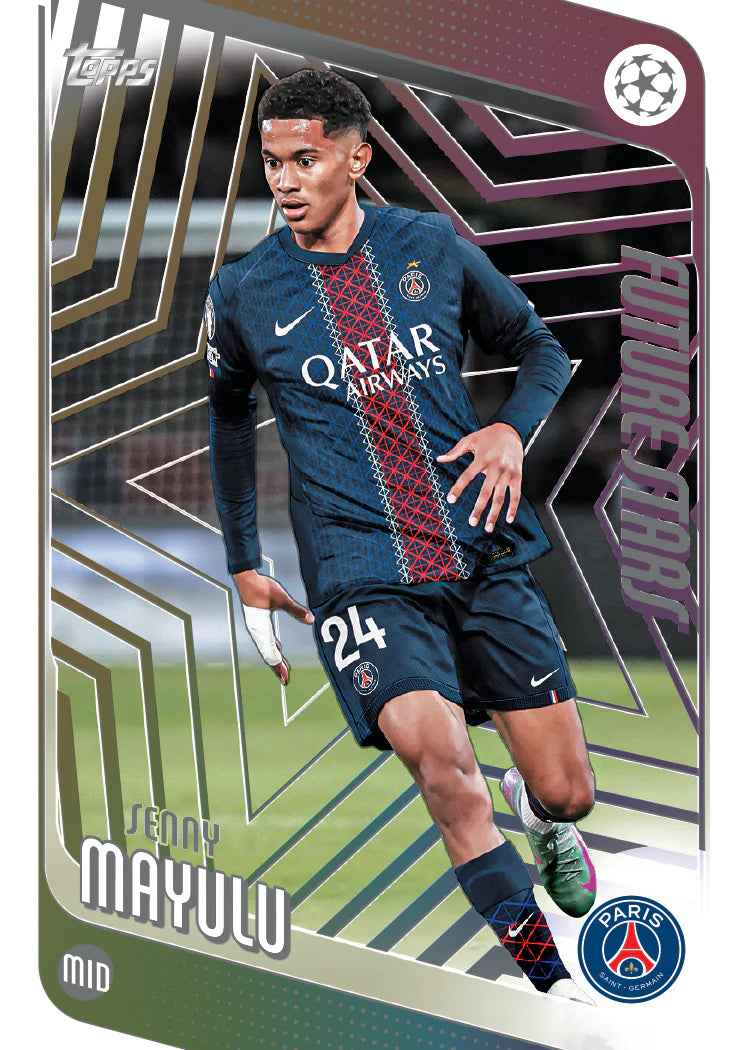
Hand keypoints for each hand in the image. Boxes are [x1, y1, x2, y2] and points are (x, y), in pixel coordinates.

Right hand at [233, 569, 313, 684]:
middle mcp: (257, 632)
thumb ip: (296, 610)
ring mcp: (255, 628)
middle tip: (285, 679)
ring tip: (282, 668)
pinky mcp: (256, 622)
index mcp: (262, 629)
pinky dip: (272, 646)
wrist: (246, 579)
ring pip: (266, 648)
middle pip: (268, 654)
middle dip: (277, 667)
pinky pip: (265, 639)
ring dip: (275, 657)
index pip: (272, 654)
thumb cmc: (262, 588)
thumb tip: (311, 619)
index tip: (285, 678)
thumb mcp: (282, 599)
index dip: (279, 667)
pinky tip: (279, 647)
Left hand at [437, 422, 522, 530]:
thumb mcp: (470, 440)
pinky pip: (515, 494)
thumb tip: (439, 459)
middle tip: (472, 522)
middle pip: (486, 492)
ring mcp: (507, 473)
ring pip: (500, 497)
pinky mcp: (517, 475)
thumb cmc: (488, 436)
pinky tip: (508, 519)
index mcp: (482, 459)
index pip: (467, 476)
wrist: (511, 431)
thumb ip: (455, 451)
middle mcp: (495, 467)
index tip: (450, 500)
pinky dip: (513, 507)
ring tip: (488, 527)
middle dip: (479, 508)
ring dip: (494, 513)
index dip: (458, 488)